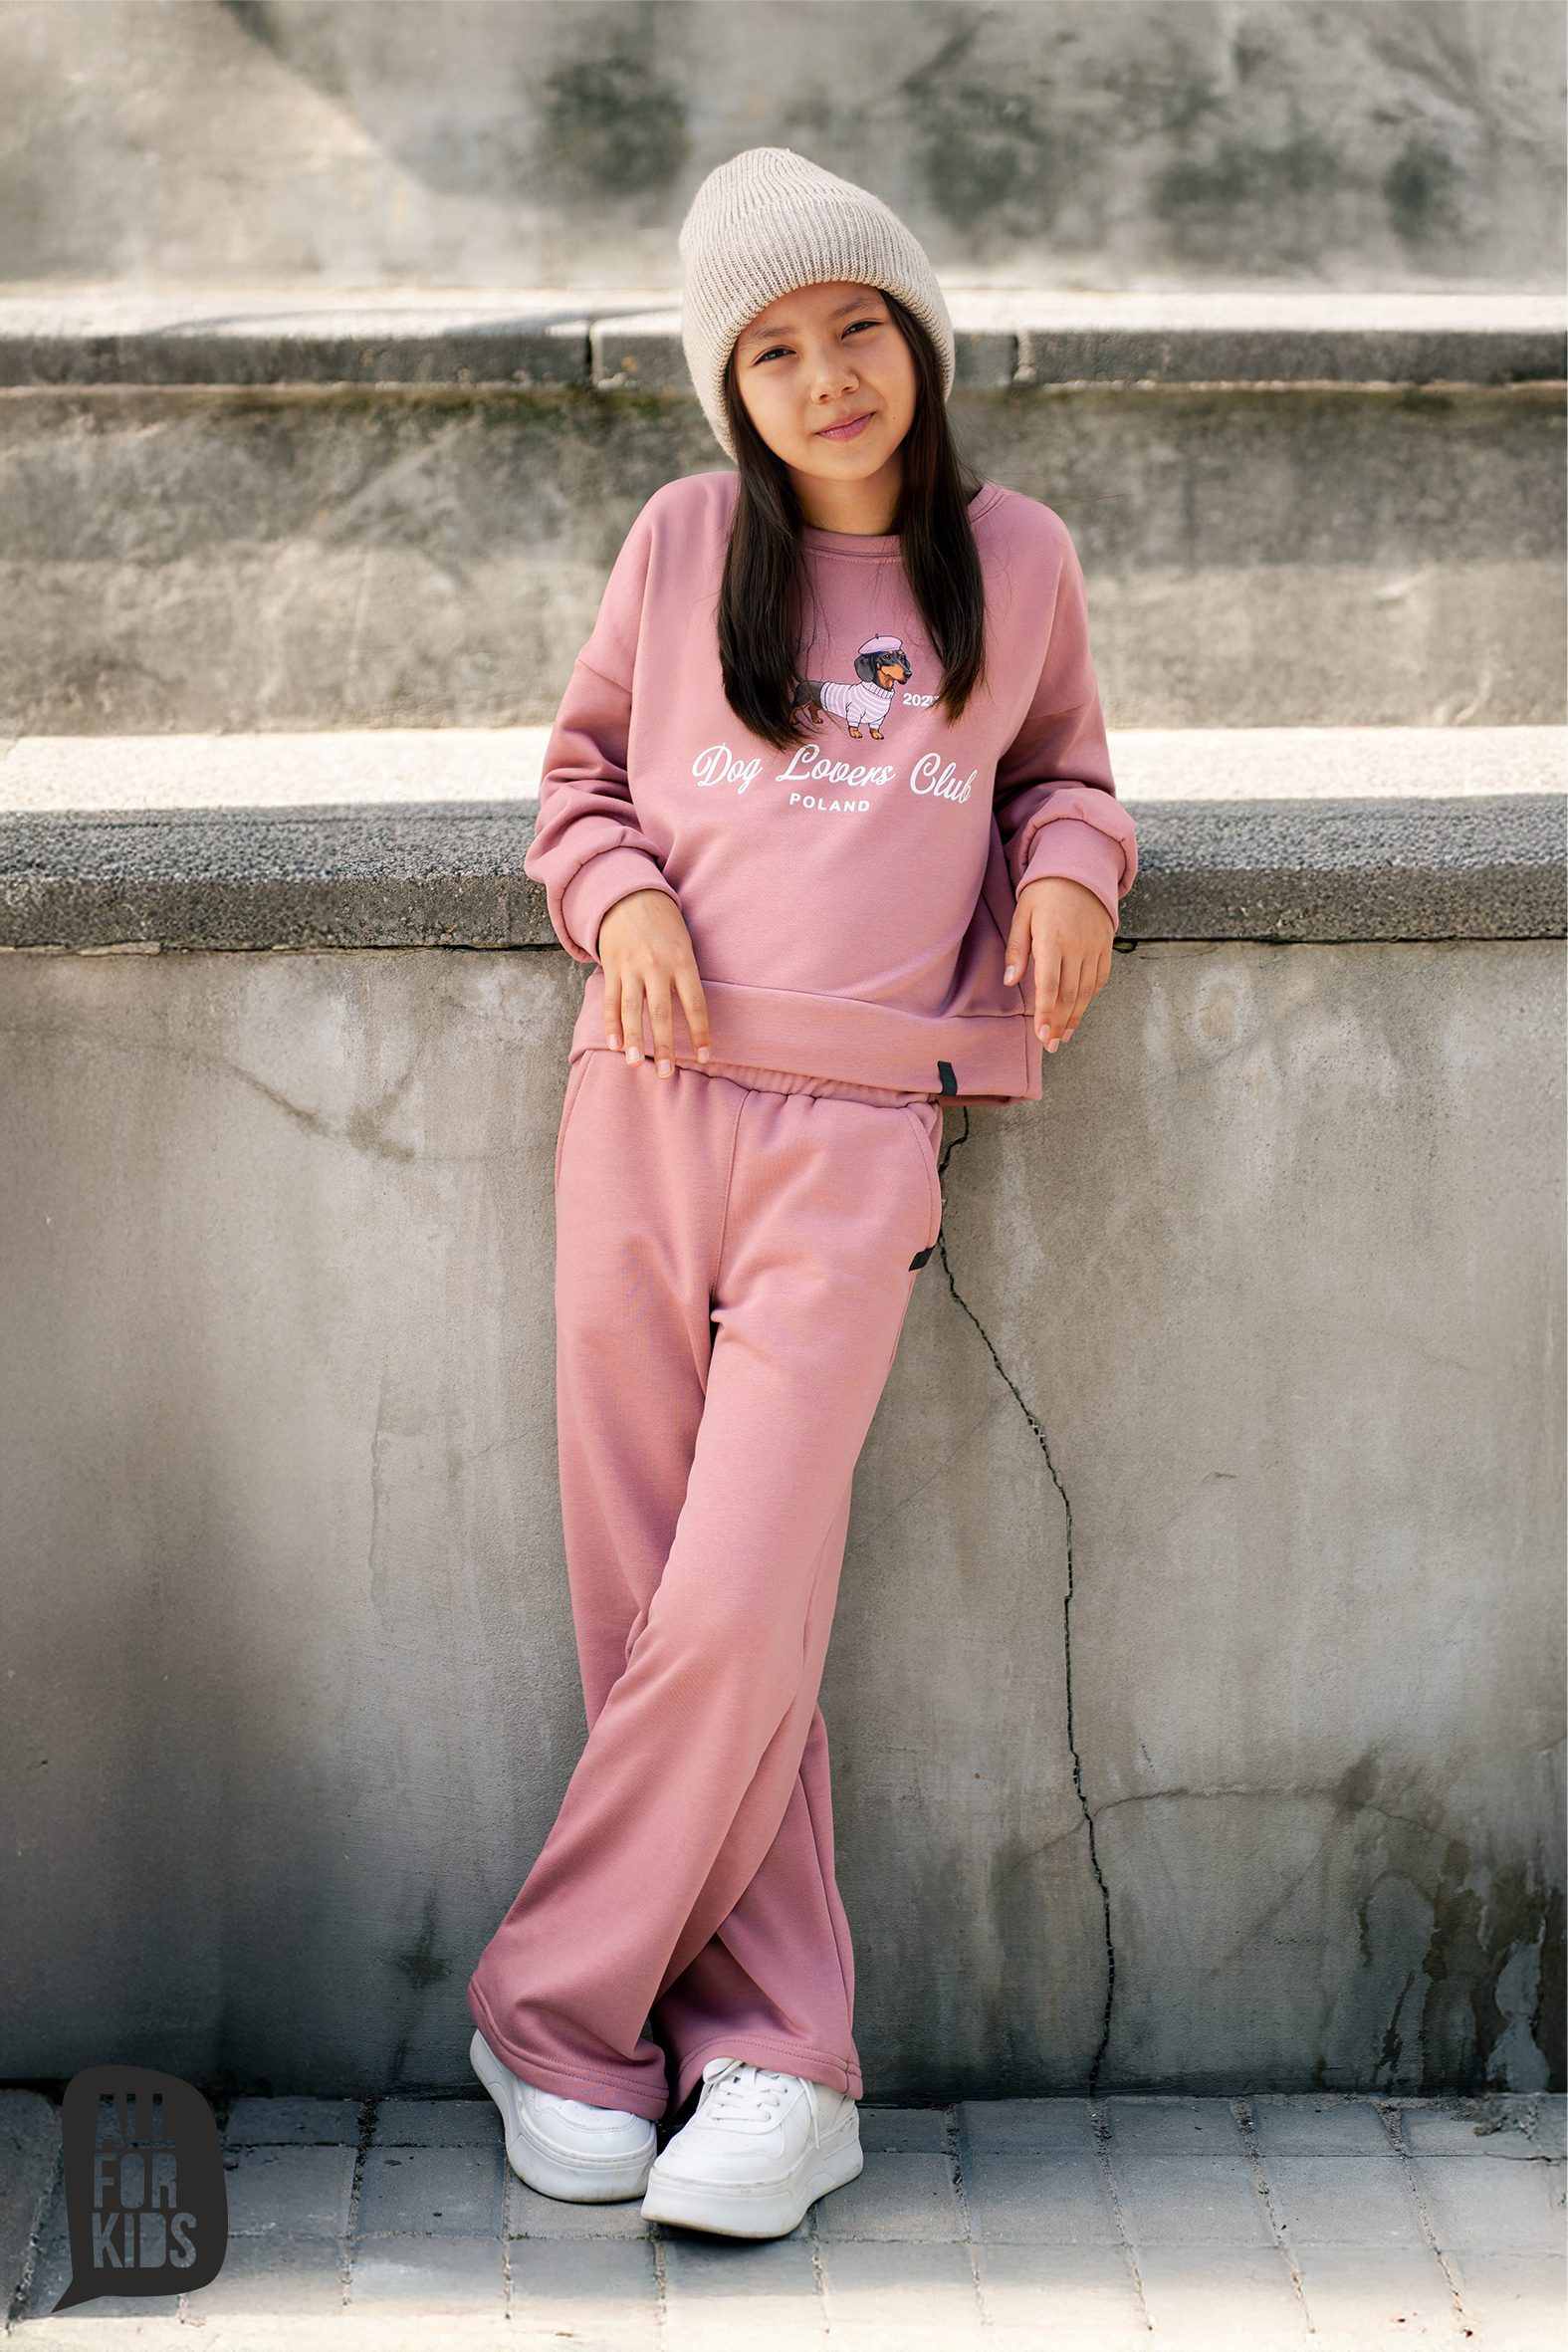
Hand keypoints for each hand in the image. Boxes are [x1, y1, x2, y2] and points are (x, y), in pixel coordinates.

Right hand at [596, 890, 711, 1077]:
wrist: (631, 896)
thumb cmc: (665, 924)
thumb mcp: (685, 945)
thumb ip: (686, 978)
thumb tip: (691, 1018)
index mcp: (683, 961)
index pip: (695, 1004)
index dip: (700, 1033)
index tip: (704, 1057)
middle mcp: (656, 966)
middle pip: (661, 1012)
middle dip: (664, 1045)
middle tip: (666, 1073)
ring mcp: (631, 967)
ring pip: (632, 1009)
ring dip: (633, 1039)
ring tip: (634, 1064)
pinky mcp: (612, 967)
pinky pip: (611, 1000)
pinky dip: (612, 1024)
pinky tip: (615, 1044)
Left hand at [1002, 875, 1113, 1053]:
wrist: (1080, 870)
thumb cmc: (1043, 893)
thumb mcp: (1022, 915)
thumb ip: (1017, 950)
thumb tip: (1011, 981)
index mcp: (1052, 939)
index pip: (1049, 986)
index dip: (1047, 1014)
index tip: (1043, 1036)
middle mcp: (1076, 946)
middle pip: (1069, 994)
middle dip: (1060, 1024)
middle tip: (1052, 1045)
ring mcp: (1094, 947)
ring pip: (1086, 991)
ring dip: (1076, 1017)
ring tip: (1065, 1036)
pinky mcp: (1106, 945)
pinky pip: (1100, 978)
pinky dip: (1090, 997)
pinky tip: (1080, 1011)